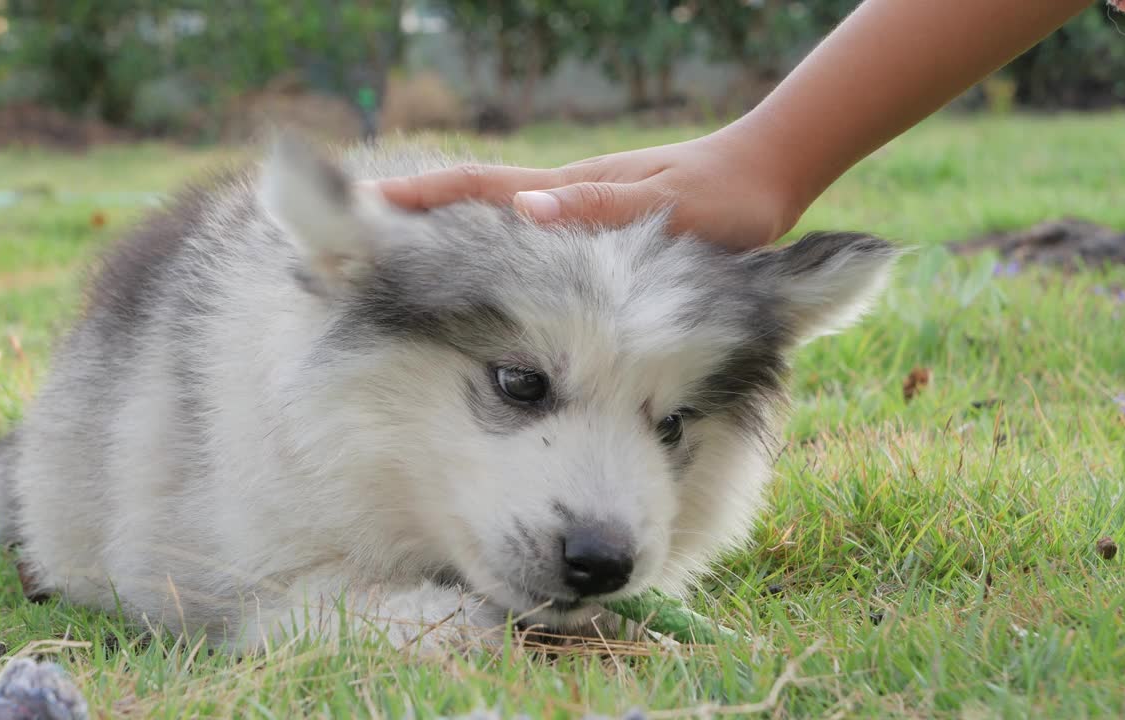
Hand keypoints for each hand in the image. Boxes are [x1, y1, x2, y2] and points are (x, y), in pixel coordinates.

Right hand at [374, 126, 803, 251]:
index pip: (479, 189)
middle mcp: (564, 199)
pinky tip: (482, 266)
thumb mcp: (669, 207)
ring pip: (499, 219)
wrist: (767, 176)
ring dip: (448, 229)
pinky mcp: (597, 227)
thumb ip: (603, 210)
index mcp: (571, 192)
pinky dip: (494, 243)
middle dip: (415, 209)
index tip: (365, 200)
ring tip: (397, 252)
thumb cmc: (725, 199)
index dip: (422, 195)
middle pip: (474, 201)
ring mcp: (578, 211)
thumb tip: (526, 210)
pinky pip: (532, 238)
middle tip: (357, 229)